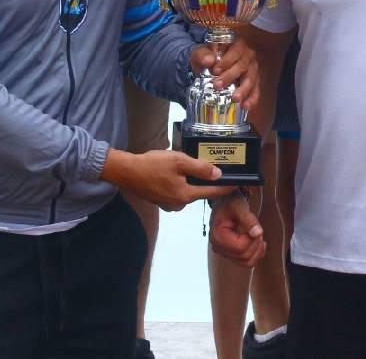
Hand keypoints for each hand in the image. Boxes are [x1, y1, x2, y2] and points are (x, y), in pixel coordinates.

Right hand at [101, 148, 227, 210]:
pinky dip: (180, 182)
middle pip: (200, 191)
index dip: (226, 187)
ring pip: (188, 191)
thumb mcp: (179, 161)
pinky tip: (175, 172)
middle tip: (212, 166)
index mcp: (185, 196)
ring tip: (188, 165)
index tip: (238, 184)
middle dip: (206, 180)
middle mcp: (179, 204)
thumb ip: (200, 169)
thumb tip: (218, 175)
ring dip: (191, 180)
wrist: (126, 171)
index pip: (212, 192)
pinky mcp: (161, 201)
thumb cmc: (153, 165)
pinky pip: (178, 191)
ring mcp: (169, 204)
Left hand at [191, 40, 259, 114]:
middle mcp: (248, 55)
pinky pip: (255, 90)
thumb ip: (202, 54)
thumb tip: (209, 60)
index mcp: (237, 44)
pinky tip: (246, 106)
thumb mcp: (199, 53)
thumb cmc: (206, 58)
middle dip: (230, 76)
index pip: (235, 51)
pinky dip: (252, 99)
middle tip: (218, 85)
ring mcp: (252, 69)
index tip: (215, 70)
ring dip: (244, 89)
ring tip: (235, 98)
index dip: (227, 61)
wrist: (207, 68)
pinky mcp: (253, 82)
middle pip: (243, 65)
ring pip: (251, 78)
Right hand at [209, 190, 266, 266]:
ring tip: (258, 236)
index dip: (253, 238)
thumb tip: (258, 233)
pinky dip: (255, 254)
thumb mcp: (239, 206)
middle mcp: (218, 247)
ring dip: (257, 250)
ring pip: (246, 262)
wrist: (224, 202)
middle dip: (256, 243)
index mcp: (218, 236)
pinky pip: (246, 262)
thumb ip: (248, 219)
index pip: (241, 247)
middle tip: (258, 229)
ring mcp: (224, 251)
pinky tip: (258, 242)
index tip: (255, 226)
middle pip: (244, 256)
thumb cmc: (230, 202)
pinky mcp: (230, 253)